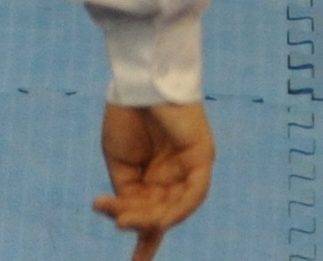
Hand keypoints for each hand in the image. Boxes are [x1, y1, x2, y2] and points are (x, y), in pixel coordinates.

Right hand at [95, 103, 214, 259]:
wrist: (137, 80)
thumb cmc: (126, 115)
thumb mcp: (119, 163)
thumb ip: (127, 192)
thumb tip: (128, 220)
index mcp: (154, 179)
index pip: (152, 217)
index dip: (145, 242)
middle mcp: (175, 179)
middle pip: (160, 213)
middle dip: (138, 222)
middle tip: (118, 222)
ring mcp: (191, 170)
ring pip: (175, 208)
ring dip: (153, 218)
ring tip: (128, 220)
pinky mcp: (204, 158)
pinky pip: (195, 193)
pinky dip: (179, 208)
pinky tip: (162, 216)